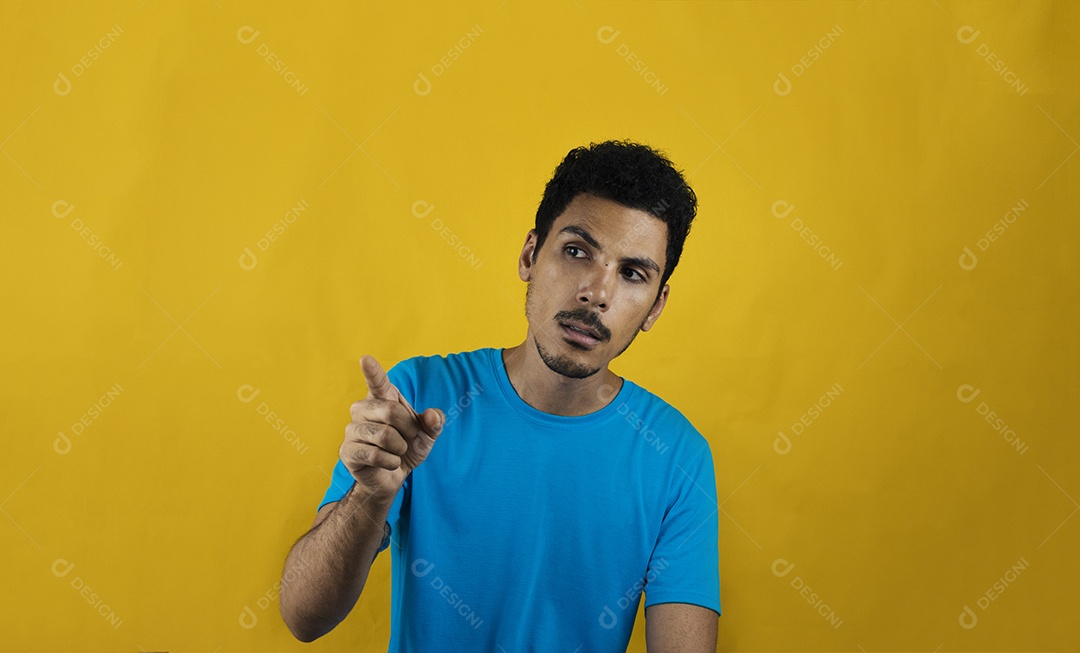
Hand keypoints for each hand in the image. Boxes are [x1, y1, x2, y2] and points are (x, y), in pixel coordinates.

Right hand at [340, 355, 443, 502]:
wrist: (392, 476)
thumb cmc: (408, 447)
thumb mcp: (428, 434)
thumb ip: (435, 422)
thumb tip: (432, 415)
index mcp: (382, 398)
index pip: (378, 381)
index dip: (372, 371)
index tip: (365, 358)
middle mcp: (362, 409)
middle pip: (392, 411)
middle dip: (409, 429)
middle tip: (407, 439)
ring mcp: (352, 429)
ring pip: (385, 436)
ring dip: (400, 449)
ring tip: (396, 452)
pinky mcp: (347, 451)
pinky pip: (376, 455)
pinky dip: (391, 462)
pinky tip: (387, 463)